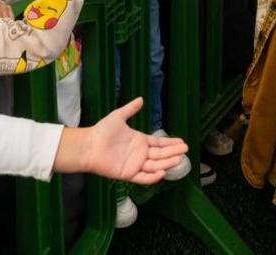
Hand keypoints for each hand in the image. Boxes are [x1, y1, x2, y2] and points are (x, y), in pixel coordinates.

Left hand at [53, 97, 188, 183]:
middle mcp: (139, 153)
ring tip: (178, 159)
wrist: (89, 145)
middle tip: (186, 150)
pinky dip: (153, 176)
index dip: (170, 143)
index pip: (159, 143)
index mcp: (139, 141)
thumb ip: (130, 109)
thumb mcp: (118, 116)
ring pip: (155, 165)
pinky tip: (162, 171)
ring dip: (167, 163)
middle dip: (173, 152)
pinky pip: (143, 177)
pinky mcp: (128, 174)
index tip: (182, 142)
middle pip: (160, 154)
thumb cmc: (102, 131)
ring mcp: (135, 164)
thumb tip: (141, 98)